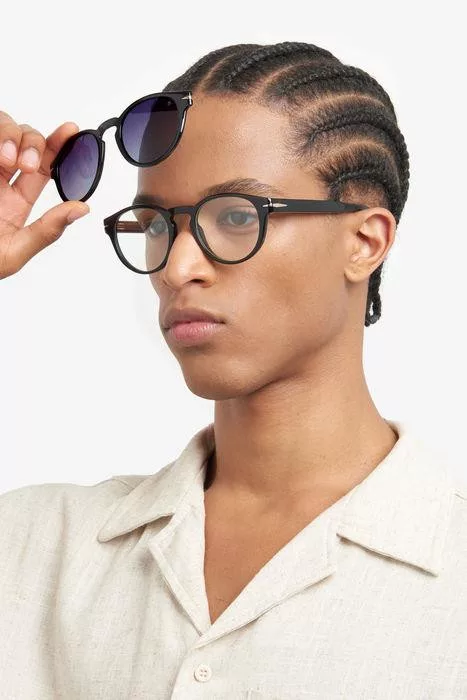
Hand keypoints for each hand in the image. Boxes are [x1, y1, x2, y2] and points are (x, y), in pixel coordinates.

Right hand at [0, 111, 89, 279]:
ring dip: (10, 135)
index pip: (45, 167)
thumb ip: (47, 230)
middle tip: (27, 164)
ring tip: (6, 159)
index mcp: (16, 203)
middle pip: (25, 140)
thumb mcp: (15, 252)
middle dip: (33, 143)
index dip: (59, 146)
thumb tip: (81, 209)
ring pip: (2, 128)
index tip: (70, 131)